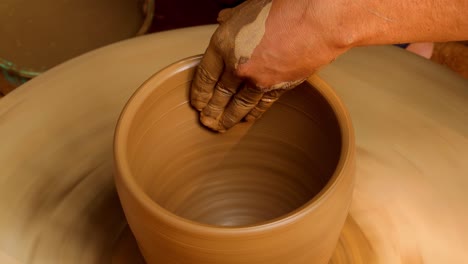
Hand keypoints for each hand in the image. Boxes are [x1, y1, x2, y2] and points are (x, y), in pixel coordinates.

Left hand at [190, 0, 349, 131]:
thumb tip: (222, 18)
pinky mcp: (278, 87)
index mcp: (224, 44)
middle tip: (206, 122)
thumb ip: (231, 17)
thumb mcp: (247, 7)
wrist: (317, 20)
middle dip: (211, 111)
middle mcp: (237, 66)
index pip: (205, 75)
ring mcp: (258, 80)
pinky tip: (247, 119)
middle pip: (219, 95)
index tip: (196, 103)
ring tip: (222, 127)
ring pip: (238, 105)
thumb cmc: (283, 7)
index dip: (198, 92)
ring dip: (229, 118)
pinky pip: (261, 105)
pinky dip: (253, 113)